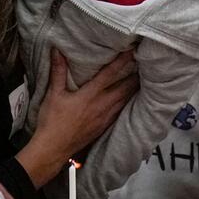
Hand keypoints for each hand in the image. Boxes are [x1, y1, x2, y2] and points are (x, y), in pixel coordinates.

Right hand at [17, 49, 138, 186]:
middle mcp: (102, 105)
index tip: (132, 51)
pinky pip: (122, 111)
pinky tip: (132, 100)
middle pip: (125, 87)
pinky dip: (129, 103)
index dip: (122, 61)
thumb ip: (58, 71)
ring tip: (143, 79)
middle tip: (146, 64)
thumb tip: (57, 50)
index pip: (110, 74)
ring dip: (134, 89)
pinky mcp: (106, 126)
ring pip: (126, 100)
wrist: (54, 148)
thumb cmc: (52, 121)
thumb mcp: (53, 94)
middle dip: (135, 75)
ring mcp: (106, 117)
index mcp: (90, 95)